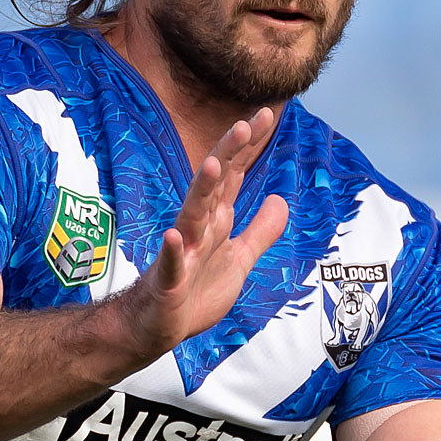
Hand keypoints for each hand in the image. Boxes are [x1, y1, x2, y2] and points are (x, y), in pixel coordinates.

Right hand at [118, 108, 288, 360]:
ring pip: (192, 215)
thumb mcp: (239, 259)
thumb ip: (260, 230)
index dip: (248, 147)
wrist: (159, 327)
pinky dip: (172, 250)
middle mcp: (199, 228)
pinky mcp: (169, 281)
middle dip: (228, 154)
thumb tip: (281, 199)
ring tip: (211, 165)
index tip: (264, 114)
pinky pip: (171, 263)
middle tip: (244, 123)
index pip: (234, 175)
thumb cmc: (196, 290)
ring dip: (201, 190)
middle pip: (215, 184)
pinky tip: (173, 236)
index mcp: (216, 220)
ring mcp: (181, 251)